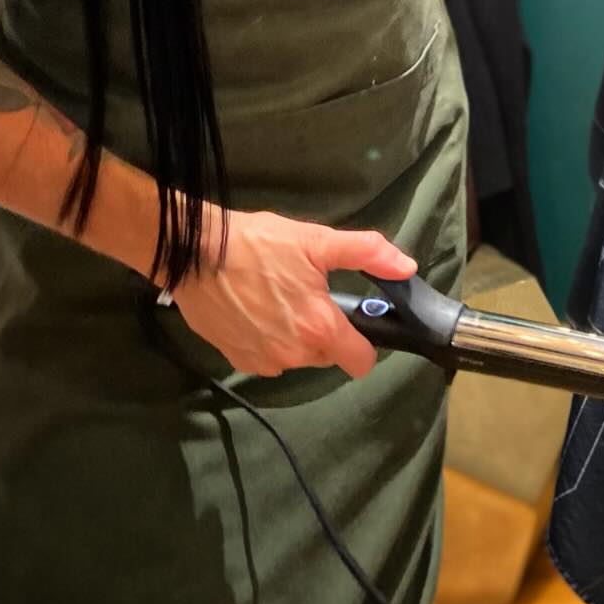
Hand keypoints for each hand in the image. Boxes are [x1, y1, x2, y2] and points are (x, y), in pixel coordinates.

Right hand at [171, 208, 416, 377]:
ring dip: (294, 336)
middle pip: (327, 355)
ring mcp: (263, 361)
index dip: (365, 345)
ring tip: (278, 298)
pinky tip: (255, 310)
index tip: (356, 324)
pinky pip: (267, 358)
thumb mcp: (318, 241)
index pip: (361, 362)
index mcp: (320, 329)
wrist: (196, 254)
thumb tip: (408, 266)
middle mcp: (294, 355)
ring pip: (296, 357)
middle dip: (324, 332)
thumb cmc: (261, 244)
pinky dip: (267, 340)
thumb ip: (367, 253)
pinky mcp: (237, 360)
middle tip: (308, 296)